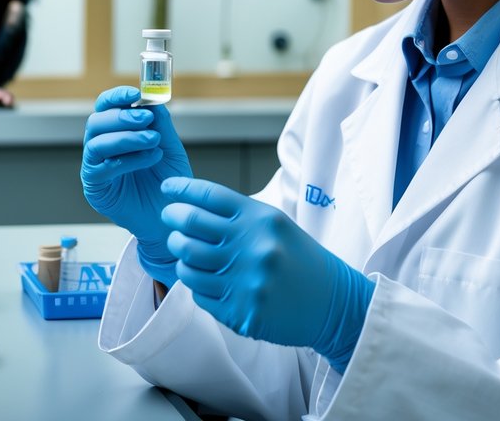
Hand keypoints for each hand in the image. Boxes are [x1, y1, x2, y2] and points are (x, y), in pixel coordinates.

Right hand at [82, 86, 191, 284]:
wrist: (170, 218)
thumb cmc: (169, 183)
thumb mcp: (170, 149)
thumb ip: (161, 126)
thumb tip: (153, 101)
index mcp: (116, 132)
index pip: (106, 107)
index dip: (116, 97)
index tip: (135, 93)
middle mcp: (101, 147)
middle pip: (96, 122)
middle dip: (122, 116)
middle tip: (146, 119)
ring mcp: (96, 168)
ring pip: (97, 144)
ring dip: (126, 137)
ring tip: (153, 141)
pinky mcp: (96, 189)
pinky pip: (103, 169)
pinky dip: (127, 159)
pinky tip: (149, 158)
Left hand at [161, 177, 374, 373]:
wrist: (332, 303)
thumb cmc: (300, 260)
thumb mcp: (276, 226)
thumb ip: (238, 216)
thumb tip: (191, 206)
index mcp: (260, 219)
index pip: (209, 195)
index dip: (181, 189)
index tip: (167, 188)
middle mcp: (251, 246)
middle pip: (189, 224)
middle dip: (172, 219)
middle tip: (169, 219)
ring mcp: (244, 281)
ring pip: (187, 262)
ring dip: (180, 255)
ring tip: (185, 251)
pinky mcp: (239, 312)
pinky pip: (199, 294)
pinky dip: (196, 284)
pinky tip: (206, 279)